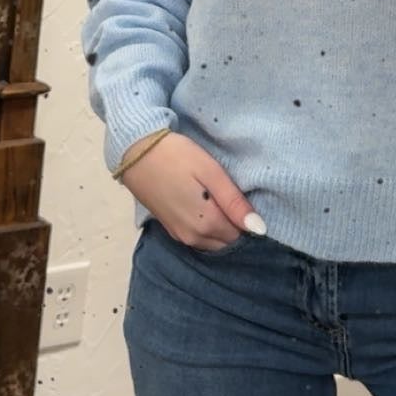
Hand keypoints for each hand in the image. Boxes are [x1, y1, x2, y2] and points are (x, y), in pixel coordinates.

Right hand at [122, 132, 263, 251]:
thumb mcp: (211, 172)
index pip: (241, 234)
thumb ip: (234, 202)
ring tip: (218, 200)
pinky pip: (197, 238)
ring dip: (220, 228)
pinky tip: (203, 207)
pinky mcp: (170, 230)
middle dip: (234, 225)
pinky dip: (206, 228)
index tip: (242, 197)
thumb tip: (259, 229)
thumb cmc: (177, 157)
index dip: (246, 218)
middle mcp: (194, 237)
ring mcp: (180, 236)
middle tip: (231, 197)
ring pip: (212, 242)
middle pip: (227, 241)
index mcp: (208, 223)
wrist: (135, 153)